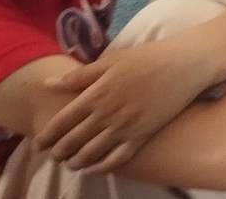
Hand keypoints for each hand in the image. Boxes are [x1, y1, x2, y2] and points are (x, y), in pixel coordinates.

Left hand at [35, 35, 215, 173]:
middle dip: (59, 151)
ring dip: (75, 162)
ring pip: (91, 153)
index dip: (47, 135)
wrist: (186, 63)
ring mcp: (125, 126)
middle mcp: (107, 113)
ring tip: (70, 163)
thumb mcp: (112, 60)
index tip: (39, 143)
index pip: (62, 121)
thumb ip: (79, 76)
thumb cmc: (148, 57)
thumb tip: (49, 84)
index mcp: (97, 93)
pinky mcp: (142, 135)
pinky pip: (116, 159)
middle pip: (73, 141)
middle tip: (54, 155)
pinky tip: (92, 169)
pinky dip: (100, 168)